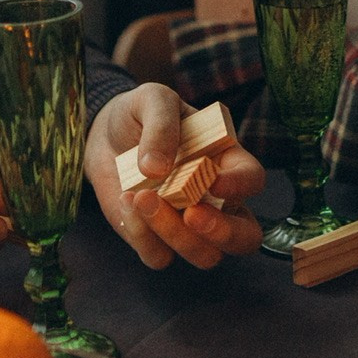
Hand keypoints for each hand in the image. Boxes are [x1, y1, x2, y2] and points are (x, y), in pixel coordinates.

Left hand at [85, 83, 265, 268]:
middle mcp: (216, 200)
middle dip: (223, 233)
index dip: (240, 185)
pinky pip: (160, 257)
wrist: (105, 133)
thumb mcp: (153, 100)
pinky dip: (142, 237)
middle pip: (245, 237)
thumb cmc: (142, 113)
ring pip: (204, 255)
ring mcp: (188, 225)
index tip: (213, 181)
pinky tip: (125, 202)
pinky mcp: (156, 240)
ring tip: (139, 197)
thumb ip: (162, 125)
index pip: (252, 180)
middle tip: (192, 214)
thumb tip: (157, 168)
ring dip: (174, 234)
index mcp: (227, 161)